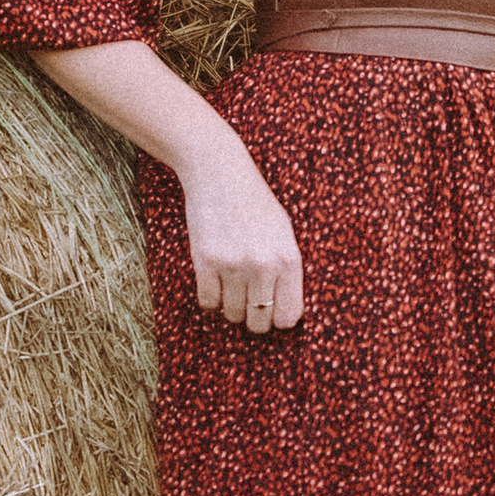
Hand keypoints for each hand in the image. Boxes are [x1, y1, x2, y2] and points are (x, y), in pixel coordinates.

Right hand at [182, 133, 303, 331]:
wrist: (219, 172)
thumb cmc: (255, 202)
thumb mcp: (283, 231)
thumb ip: (286, 268)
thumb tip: (284, 312)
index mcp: (288, 258)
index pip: (288, 316)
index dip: (278, 320)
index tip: (271, 312)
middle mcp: (263, 265)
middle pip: (259, 323)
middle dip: (254, 317)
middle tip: (248, 302)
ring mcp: (233, 265)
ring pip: (233, 315)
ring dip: (231, 307)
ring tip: (231, 285)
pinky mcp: (206, 262)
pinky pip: (208, 303)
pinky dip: (211, 298)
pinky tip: (214, 282)